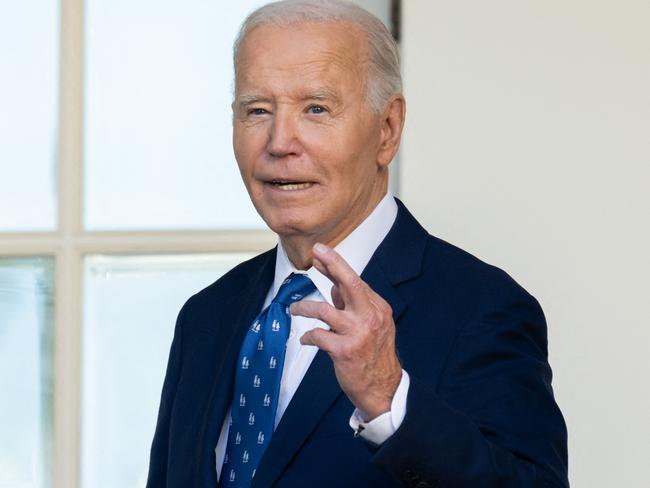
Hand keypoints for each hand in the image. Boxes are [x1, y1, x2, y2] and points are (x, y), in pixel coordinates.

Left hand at [290, 243, 401, 419]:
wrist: (383, 389)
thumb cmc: (374, 355)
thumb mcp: (371, 325)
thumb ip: (353, 305)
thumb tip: (333, 284)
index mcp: (378, 309)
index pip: (355, 282)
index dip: (335, 266)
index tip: (320, 254)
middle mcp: (370, 317)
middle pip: (350, 283)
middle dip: (332, 264)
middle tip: (316, 252)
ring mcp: (357, 334)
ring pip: (324, 310)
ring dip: (304, 308)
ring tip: (294, 310)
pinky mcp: (344, 351)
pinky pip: (318, 335)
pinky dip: (308, 336)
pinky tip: (305, 339)